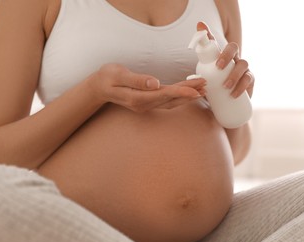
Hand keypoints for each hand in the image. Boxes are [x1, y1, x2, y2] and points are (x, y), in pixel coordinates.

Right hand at [88, 64, 205, 111]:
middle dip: (189, 93)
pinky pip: (167, 101)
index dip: (181, 92)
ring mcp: (146, 105)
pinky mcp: (148, 102)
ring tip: (202, 89)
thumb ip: (137, 80)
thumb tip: (155, 83)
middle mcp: (144, 104)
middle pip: (171, 99)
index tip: (195, 90)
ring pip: (171, 102)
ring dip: (187, 96)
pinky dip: (179, 97)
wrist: (98, 88)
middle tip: (205, 85)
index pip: (164, 95)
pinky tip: (189, 93)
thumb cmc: (107, 78)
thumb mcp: (118, 75)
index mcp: (138, 98)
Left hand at [197, 22, 254, 97]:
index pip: (214, 43)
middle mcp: (232, 59)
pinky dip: (241, 86)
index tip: (200, 27)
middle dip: (226, 55)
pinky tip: (233, 94)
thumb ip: (196, 81)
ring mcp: (242, 68)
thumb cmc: (212, 93)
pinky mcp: (249, 80)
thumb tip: (190, 80)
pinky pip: (248, 79)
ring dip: (234, 75)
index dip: (207, 34)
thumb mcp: (202, 86)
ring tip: (225, 86)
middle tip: (218, 67)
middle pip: (233, 47)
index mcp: (219, 57)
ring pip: (242, 64)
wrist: (224, 108)